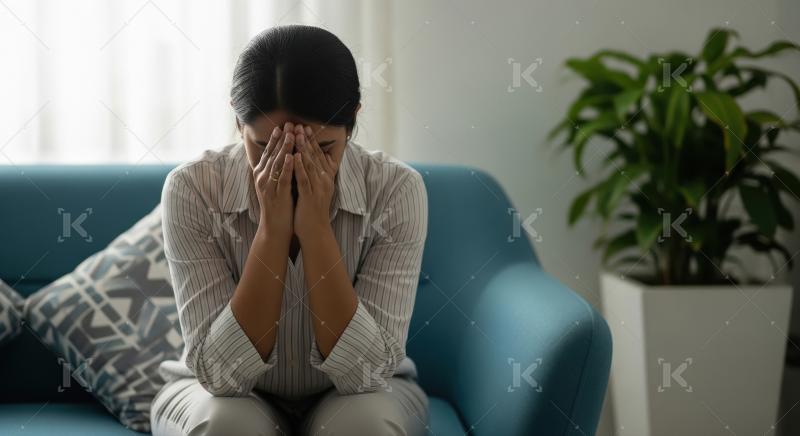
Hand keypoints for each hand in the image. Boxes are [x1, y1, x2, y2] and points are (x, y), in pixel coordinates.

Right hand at [253, 122, 295, 241]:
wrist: (275, 227)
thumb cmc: (279, 204)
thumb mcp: (275, 183)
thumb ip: (277, 169)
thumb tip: (284, 153)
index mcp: (261, 174)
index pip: (269, 152)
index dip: (276, 139)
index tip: (283, 125)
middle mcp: (262, 178)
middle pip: (272, 154)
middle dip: (281, 138)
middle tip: (289, 124)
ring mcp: (268, 187)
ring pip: (277, 164)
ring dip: (284, 149)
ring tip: (291, 135)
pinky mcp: (277, 195)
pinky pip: (282, 179)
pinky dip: (287, 167)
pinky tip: (292, 157)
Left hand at [293, 125, 337, 240]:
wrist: (315, 230)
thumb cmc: (312, 210)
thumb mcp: (316, 189)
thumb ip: (314, 174)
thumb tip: (311, 160)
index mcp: (325, 177)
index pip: (318, 155)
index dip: (311, 141)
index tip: (305, 127)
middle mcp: (324, 180)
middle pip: (314, 156)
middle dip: (306, 140)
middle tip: (300, 125)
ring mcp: (318, 188)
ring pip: (310, 164)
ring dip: (303, 148)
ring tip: (296, 134)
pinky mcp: (310, 196)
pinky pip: (304, 179)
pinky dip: (299, 166)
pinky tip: (294, 156)